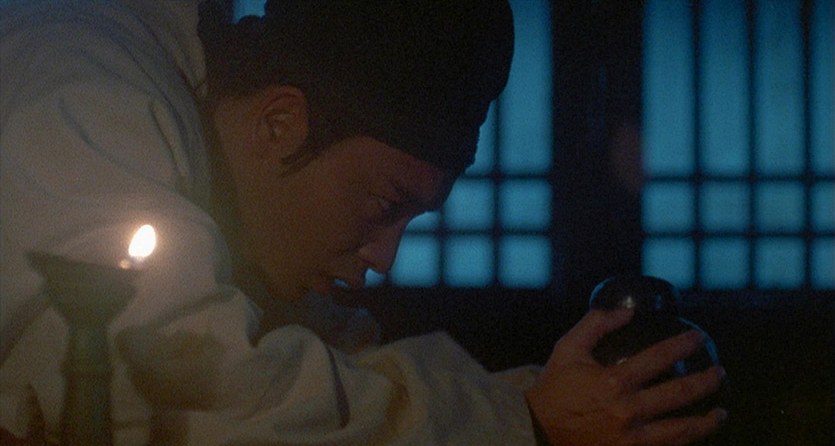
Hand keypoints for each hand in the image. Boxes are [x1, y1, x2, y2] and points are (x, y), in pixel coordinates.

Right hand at [526, 309, 726, 445]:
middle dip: (706, 381)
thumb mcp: (568, 349)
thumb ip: (595, 325)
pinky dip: (685, 443)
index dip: (683, 344)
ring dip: (707, 421)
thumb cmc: (554, 388)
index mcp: (614, 382)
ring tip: (720, 412)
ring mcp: (631, 440)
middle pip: (680, 395)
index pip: (659, 358)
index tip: (699, 338)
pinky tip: (694, 435)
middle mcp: (628, 412)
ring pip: (682, 432)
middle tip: (719, 373)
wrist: (538, 430)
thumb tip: (625, 312)